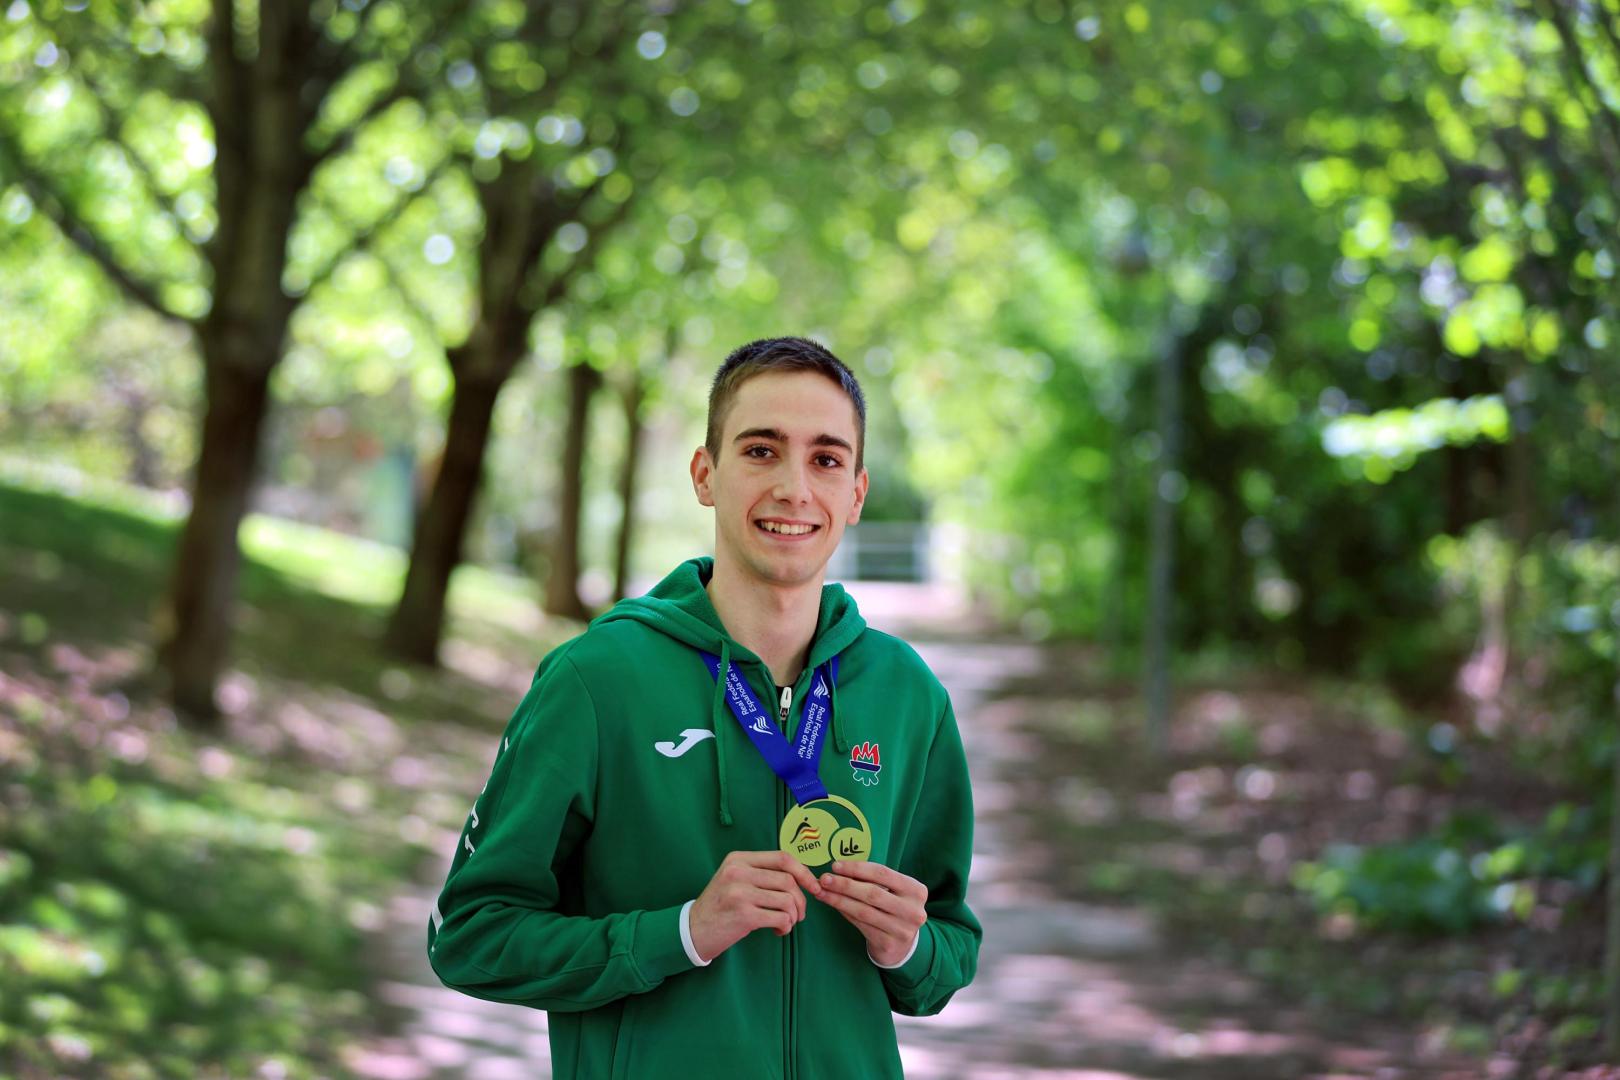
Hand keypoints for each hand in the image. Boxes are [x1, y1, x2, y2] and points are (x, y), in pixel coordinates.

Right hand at [688, 850, 823, 961]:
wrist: (692, 930)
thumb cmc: (720, 906)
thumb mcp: (734, 879)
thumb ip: (760, 873)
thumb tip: (802, 877)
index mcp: (738, 859)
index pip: (782, 858)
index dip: (804, 871)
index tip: (814, 886)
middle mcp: (738, 872)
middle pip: (788, 879)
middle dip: (801, 899)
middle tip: (799, 914)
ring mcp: (740, 893)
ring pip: (787, 899)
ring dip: (793, 915)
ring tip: (786, 923)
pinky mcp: (743, 915)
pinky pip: (780, 917)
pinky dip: (786, 926)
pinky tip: (778, 931)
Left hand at [813, 860, 926, 966]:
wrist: (903, 946)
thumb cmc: (894, 909)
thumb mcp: (894, 892)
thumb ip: (874, 880)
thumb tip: (840, 869)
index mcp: (916, 890)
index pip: (882, 873)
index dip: (857, 868)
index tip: (835, 865)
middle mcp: (912, 910)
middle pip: (872, 893)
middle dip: (845, 884)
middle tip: (824, 879)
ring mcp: (901, 929)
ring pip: (863, 910)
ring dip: (839, 899)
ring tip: (822, 892)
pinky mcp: (887, 943)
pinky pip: (860, 924)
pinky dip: (844, 912)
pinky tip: (833, 904)